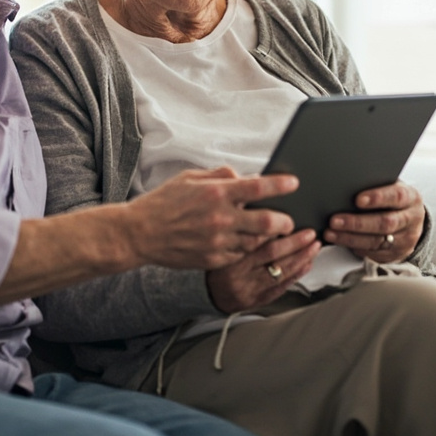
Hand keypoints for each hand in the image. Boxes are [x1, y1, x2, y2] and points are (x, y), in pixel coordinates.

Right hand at [125, 167, 297, 270]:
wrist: (141, 233)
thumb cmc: (165, 202)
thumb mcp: (191, 178)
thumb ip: (221, 176)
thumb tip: (245, 177)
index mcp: (216, 193)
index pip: (258, 188)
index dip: (280, 185)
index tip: (294, 183)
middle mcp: (220, 218)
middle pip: (267, 222)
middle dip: (285, 222)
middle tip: (289, 221)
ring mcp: (217, 241)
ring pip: (256, 242)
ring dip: (266, 237)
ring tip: (269, 232)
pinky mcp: (213, 260)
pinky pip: (240, 255)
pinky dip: (245, 248)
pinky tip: (244, 242)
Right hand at [206, 230, 321, 313]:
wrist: (204, 294)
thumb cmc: (213, 263)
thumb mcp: (214, 241)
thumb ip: (233, 225)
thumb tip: (248, 204)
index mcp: (227, 256)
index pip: (254, 239)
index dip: (274, 228)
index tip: (288, 220)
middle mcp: (238, 273)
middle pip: (272, 254)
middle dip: (295, 242)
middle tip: (310, 234)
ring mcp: (249, 288)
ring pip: (280, 271)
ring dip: (301, 258)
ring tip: (313, 246)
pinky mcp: (257, 299)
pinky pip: (281, 287)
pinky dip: (296, 274)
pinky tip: (306, 264)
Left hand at [324, 180, 424, 263]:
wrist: (410, 221)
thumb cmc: (393, 199)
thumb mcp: (391, 187)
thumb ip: (376, 185)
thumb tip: (347, 184)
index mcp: (411, 198)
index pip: (397, 196)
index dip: (377, 198)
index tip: (358, 199)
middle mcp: (410, 220)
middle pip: (385, 223)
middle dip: (357, 223)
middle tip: (335, 220)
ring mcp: (404, 240)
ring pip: (376, 241)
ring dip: (350, 238)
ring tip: (330, 233)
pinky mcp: (394, 254)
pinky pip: (372, 253)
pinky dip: (353, 247)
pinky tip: (339, 240)